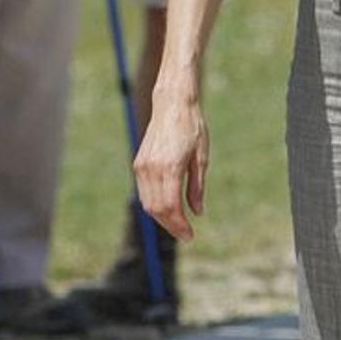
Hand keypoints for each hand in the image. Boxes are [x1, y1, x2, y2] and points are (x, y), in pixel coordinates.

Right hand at [134, 86, 208, 241]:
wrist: (172, 104)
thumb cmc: (192, 128)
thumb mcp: (201, 158)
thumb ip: (197, 187)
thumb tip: (197, 212)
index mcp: (170, 168)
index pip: (170, 207)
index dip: (179, 225)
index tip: (190, 235)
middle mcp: (152, 169)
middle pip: (156, 209)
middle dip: (170, 225)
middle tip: (186, 234)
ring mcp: (142, 166)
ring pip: (147, 203)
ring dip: (161, 218)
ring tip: (178, 225)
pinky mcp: (139, 163)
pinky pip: (144, 192)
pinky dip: (154, 204)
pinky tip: (167, 209)